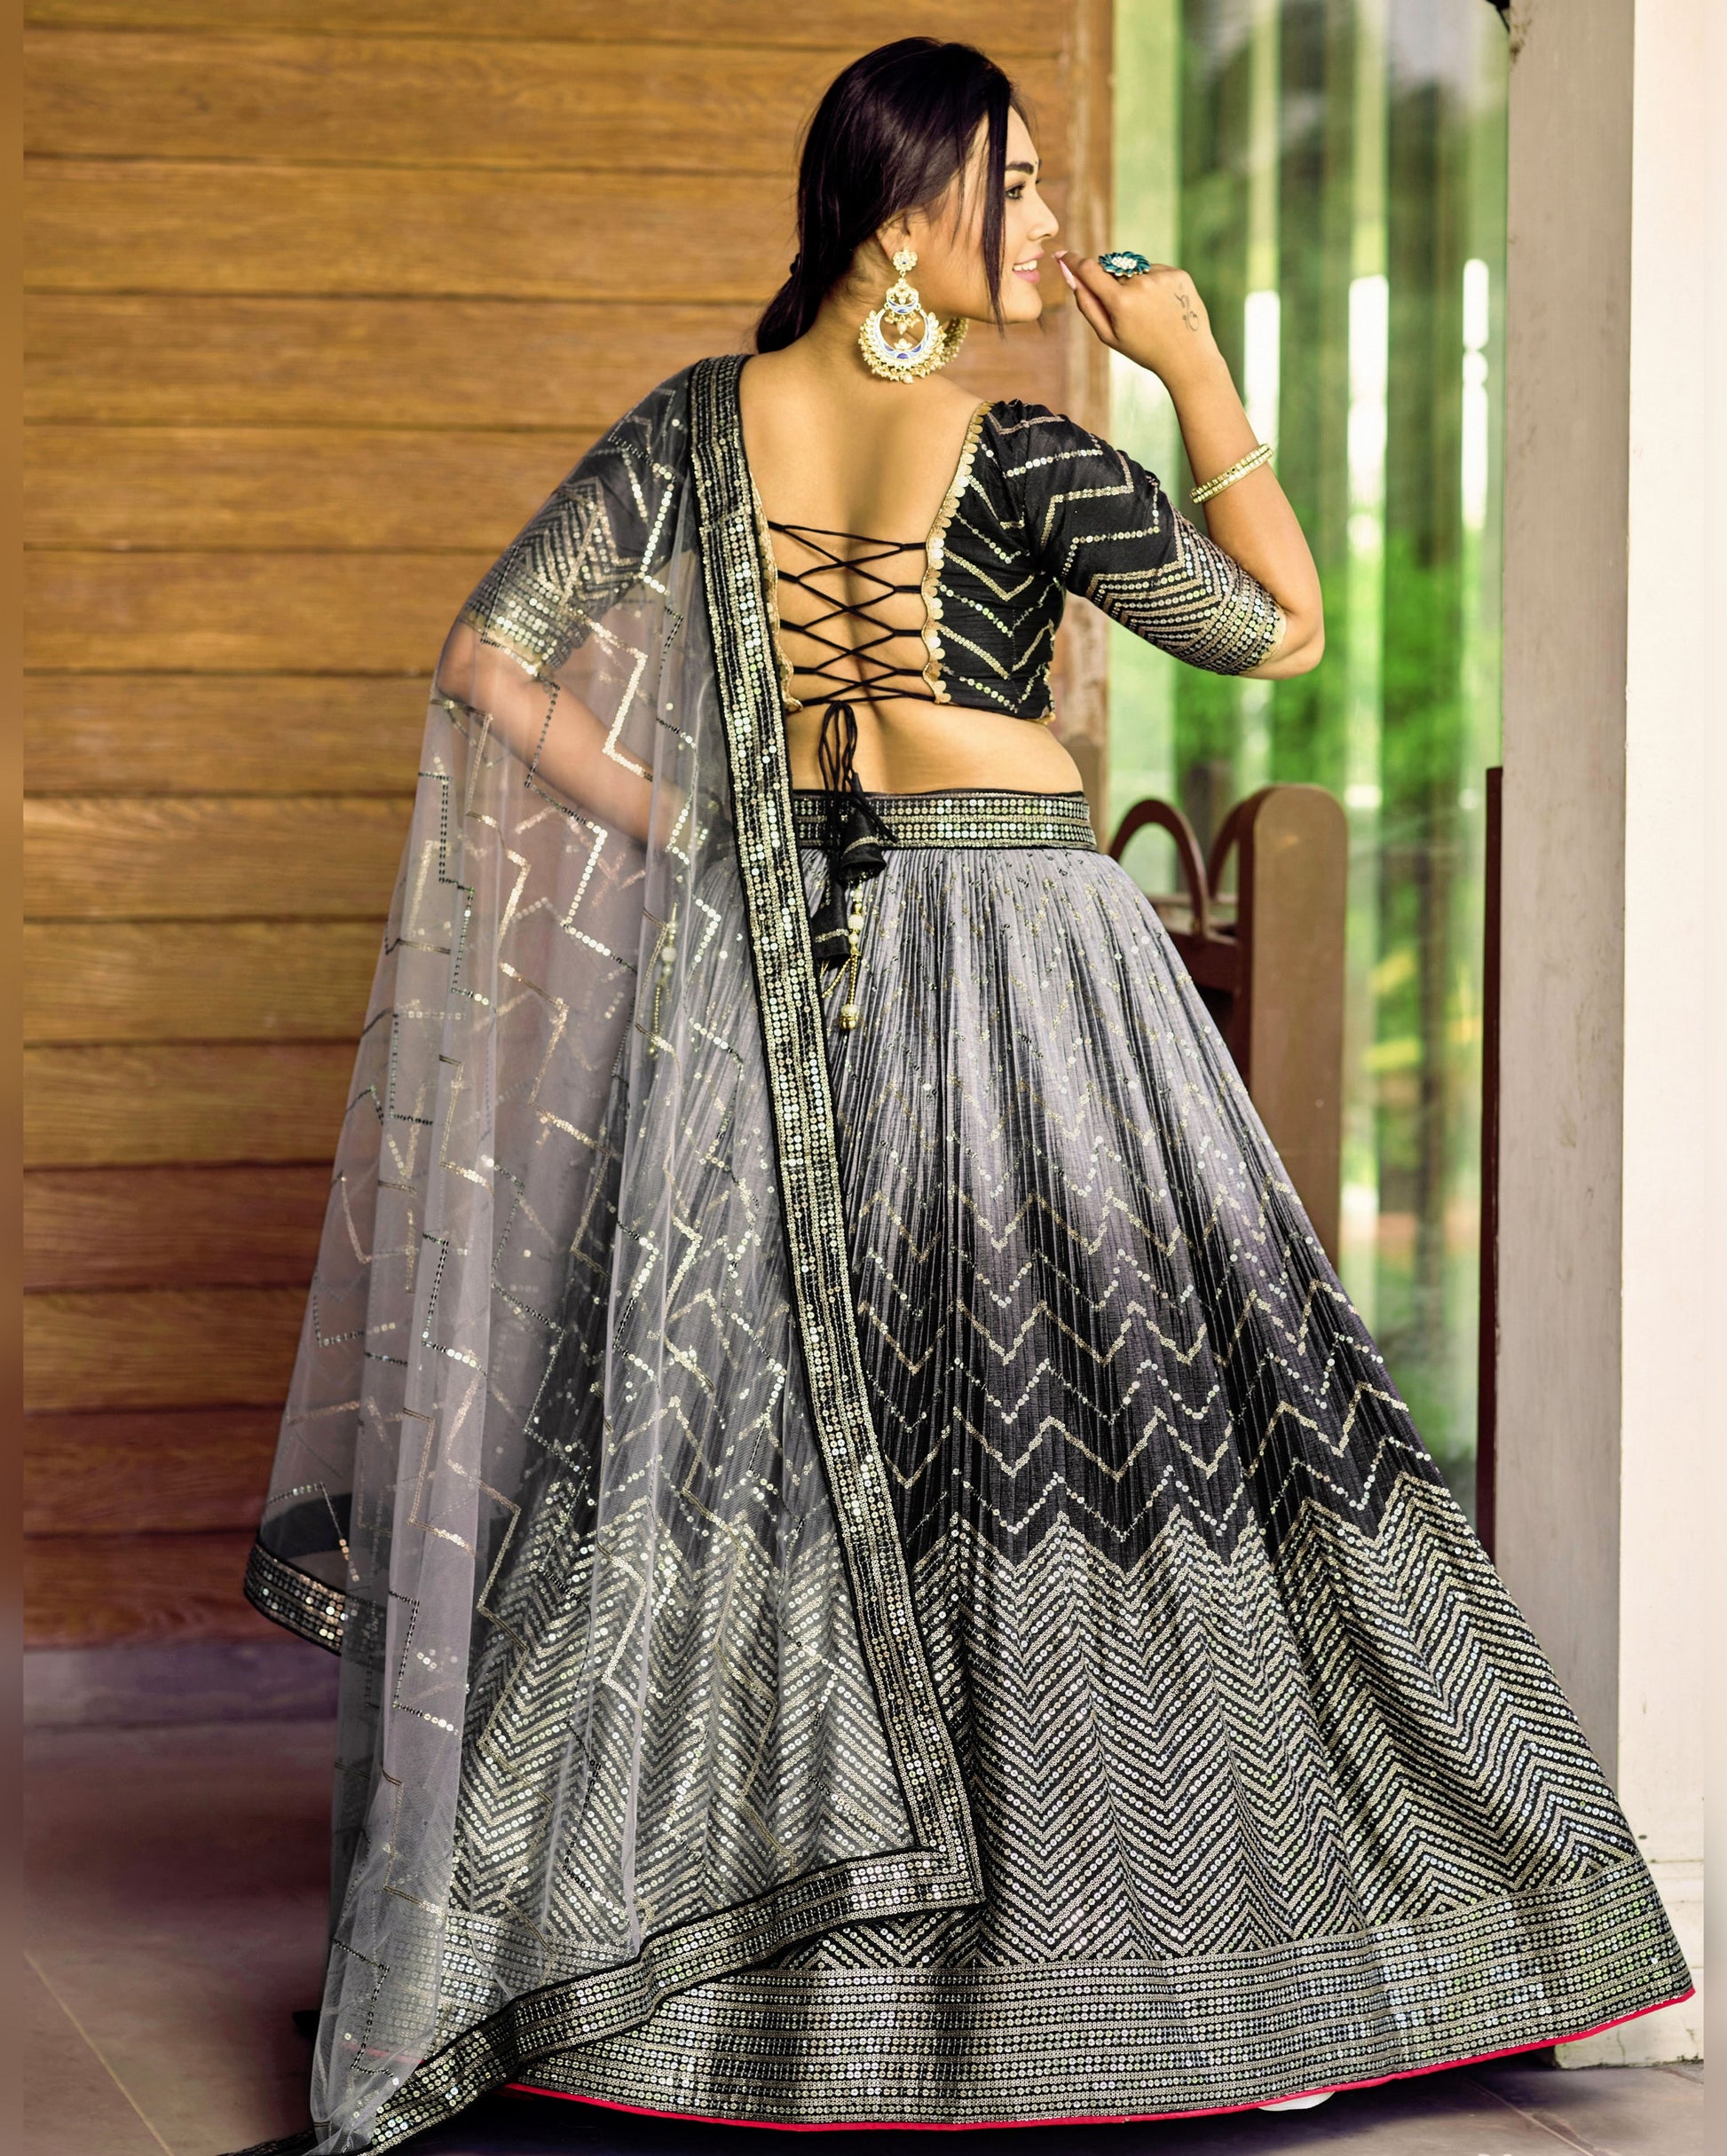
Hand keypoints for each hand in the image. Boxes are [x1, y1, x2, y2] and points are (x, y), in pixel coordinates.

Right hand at [1054, 252, 1224, 392]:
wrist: (1186, 356)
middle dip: (1111, 283)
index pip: (1089, 269)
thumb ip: (1087, 305)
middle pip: (1112, 270)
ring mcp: (1161, 276)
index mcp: (1121, 302)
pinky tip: (1163, 305)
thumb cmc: (1143, 349)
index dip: (1073, 261)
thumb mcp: (1109, 335)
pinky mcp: (1177, 273)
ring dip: (1134, 283)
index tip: (1063, 255)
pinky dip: (1154, 283)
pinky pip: (1155, 270)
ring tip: (1149, 310)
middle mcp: (1140, 283)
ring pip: (1135, 270)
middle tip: (1127, 311)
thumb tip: (1071, 276)